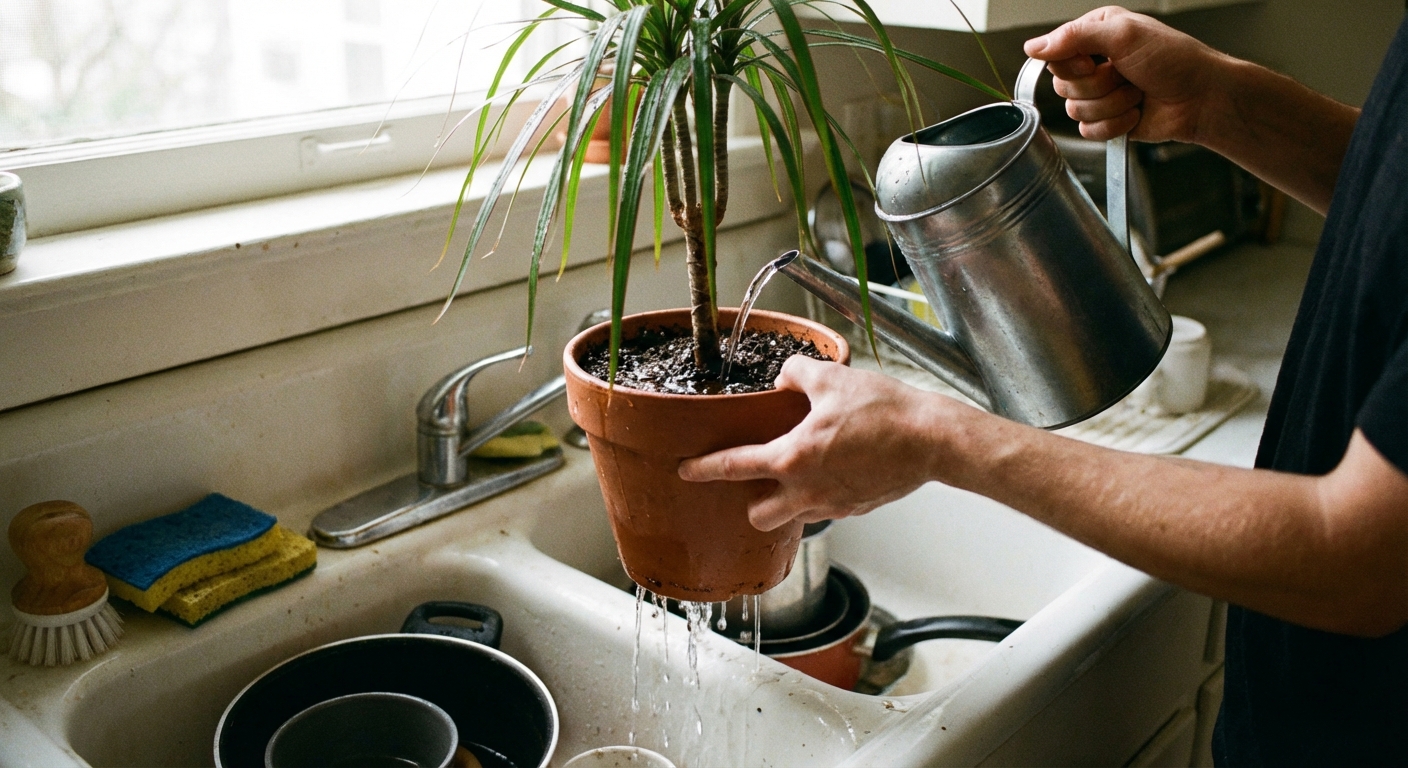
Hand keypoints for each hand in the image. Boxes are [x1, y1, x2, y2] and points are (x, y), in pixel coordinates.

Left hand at [678, 356, 963, 531]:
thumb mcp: (833, 378)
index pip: (734, 468)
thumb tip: (785, 377)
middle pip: (758, 515)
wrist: (933, 440)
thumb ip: (797, 374)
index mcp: (792, 459)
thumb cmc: (887, 412)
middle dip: (749, 501)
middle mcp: (806, 491)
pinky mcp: (857, 509)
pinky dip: (819, 496)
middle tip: (754, 477)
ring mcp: (833, 505)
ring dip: (786, 501)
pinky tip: (832, 470)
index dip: (704, 469)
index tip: (685, 471)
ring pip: (793, 517)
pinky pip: (825, 509)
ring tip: (795, 473)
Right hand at [1024, 6, 1225, 142]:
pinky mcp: (1107, 121)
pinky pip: (1087, 132)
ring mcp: (1100, 94)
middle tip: (1126, 76)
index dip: (1071, 65)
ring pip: (1075, 111)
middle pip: (1062, 86)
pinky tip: (1135, 113)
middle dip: (1098, 86)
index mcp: (1094, 35)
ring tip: (1136, 93)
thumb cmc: (1175, 60)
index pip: (1054, 55)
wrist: (1202, 98)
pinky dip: (1114, 125)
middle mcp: (1094, 63)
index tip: (1094, 62)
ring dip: (1111, 105)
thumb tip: (1032, 47)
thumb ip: (1074, 37)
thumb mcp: (1123, 34)